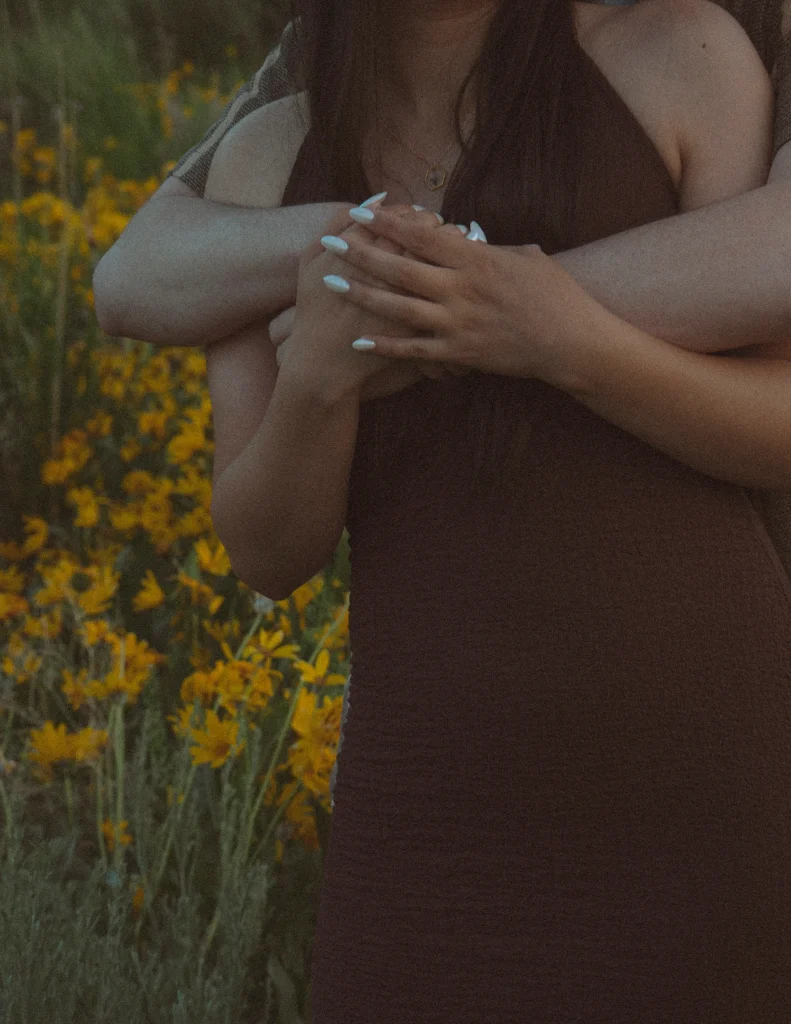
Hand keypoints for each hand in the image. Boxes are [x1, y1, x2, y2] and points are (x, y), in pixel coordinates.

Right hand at [280, 202, 465, 402]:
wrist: (323, 366)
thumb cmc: (314, 311)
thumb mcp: (310, 262)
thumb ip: (334, 225)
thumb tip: (371, 200)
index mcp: (362, 253)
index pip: (399, 218)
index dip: (410, 213)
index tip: (415, 214)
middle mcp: (386, 275)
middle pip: (424, 234)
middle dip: (433, 225)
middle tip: (436, 224)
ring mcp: (407, 301)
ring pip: (441, 264)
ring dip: (450, 246)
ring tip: (452, 243)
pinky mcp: (419, 329)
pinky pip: (446, 296)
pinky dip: (455, 283)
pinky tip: (455, 277)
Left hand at [317, 207, 602, 388]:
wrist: (572, 342)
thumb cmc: (557, 296)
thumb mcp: (528, 258)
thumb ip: (494, 248)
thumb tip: (470, 238)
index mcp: (477, 259)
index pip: (423, 235)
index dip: (389, 222)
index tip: (361, 211)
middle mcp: (461, 288)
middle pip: (401, 267)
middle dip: (362, 252)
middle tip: (330, 242)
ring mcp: (458, 322)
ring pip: (399, 306)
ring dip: (362, 295)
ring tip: (330, 284)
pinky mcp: (460, 352)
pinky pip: (415, 349)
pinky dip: (385, 345)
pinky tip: (358, 340)